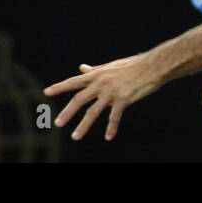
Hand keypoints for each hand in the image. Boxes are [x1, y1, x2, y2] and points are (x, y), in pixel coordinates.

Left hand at [44, 54, 163, 140]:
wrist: (154, 65)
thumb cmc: (134, 65)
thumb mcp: (111, 66)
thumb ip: (95, 70)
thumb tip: (82, 68)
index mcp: (98, 74)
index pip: (74, 81)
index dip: (60, 87)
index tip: (47, 92)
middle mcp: (102, 82)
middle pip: (79, 99)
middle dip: (68, 112)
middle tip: (57, 123)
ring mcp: (112, 91)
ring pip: (93, 111)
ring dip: (83, 125)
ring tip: (75, 136)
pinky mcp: (124, 98)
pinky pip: (114, 116)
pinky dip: (111, 127)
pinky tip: (108, 137)